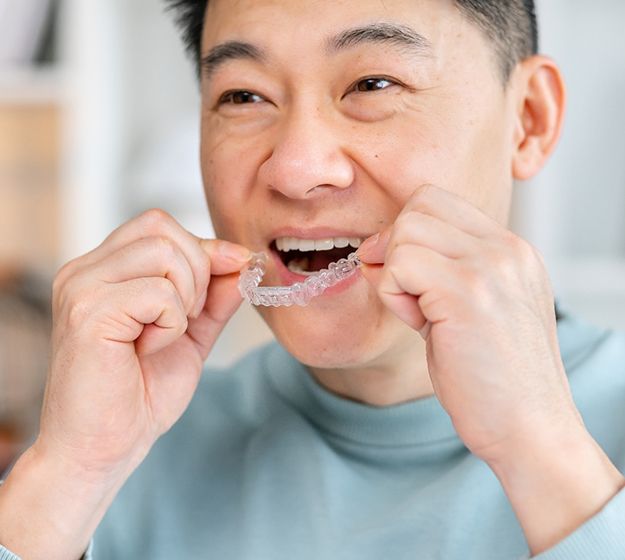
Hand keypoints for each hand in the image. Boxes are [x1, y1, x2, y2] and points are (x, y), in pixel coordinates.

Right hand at [0, 209, 249, 559]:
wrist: (105, 449)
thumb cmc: (139, 395)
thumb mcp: (191, 333)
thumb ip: (214, 295)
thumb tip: (244, 259)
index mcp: (103, 270)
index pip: (159, 224)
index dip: (204, 249)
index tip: (233, 273)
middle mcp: (84, 271)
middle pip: (161, 226)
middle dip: (198, 270)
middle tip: (189, 317)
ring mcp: (81, 288)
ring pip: (163, 251)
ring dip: (186, 297)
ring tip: (166, 334)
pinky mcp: (87, 313)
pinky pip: (158, 292)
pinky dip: (172, 323)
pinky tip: (150, 349)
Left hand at [357, 184, 581, 462]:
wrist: (530, 430)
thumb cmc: (492, 378)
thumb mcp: (468, 309)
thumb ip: (432, 272)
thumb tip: (373, 249)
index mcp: (510, 250)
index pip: (437, 201)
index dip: (407, 233)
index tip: (409, 278)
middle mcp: (506, 249)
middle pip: (417, 206)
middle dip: (395, 248)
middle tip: (409, 297)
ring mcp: (490, 266)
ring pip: (405, 231)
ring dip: (394, 274)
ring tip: (419, 315)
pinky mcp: (468, 293)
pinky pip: (399, 264)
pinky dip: (393, 295)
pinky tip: (419, 325)